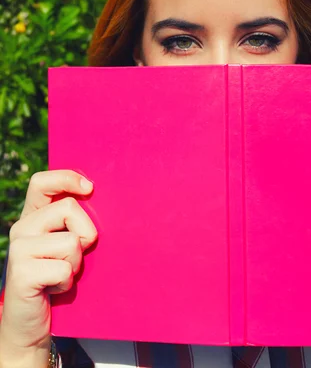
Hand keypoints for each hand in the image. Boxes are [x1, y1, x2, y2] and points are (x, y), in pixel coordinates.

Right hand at [0, 170, 96, 365]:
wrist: (33, 324)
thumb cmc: (58, 279)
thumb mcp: (68, 245)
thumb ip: (74, 222)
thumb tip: (99, 198)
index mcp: (33, 216)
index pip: (42, 182)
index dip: (67, 178)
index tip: (89, 188)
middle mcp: (22, 228)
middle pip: (69, 208)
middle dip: (85, 233)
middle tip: (74, 256)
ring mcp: (18, 249)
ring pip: (71, 241)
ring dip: (76, 263)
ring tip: (62, 274)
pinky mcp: (21, 273)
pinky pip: (64, 268)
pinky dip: (67, 282)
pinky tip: (54, 289)